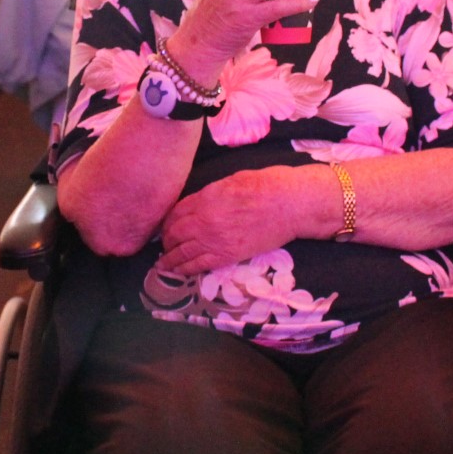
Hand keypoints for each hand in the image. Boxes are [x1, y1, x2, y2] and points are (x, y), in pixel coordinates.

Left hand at [157, 167, 302, 275]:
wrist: (290, 204)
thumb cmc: (266, 185)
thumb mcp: (231, 181)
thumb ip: (210, 194)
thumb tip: (199, 203)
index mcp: (205, 198)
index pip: (175, 213)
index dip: (168, 222)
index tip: (166, 227)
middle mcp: (204, 220)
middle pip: (174, 233)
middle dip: (166, 240)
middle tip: (164, 245)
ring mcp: (214, 240)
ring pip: (181, 252)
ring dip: (169, 258)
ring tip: (163, 263)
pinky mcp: (228, 255)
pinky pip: (198, 265)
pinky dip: (184, 269)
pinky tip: (176, 272)